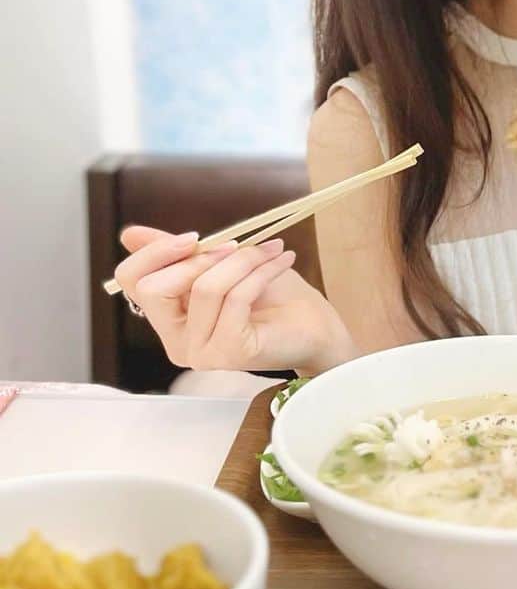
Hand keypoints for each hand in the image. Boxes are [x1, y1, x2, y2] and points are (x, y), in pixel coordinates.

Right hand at [113, 226, 355, 375]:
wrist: (315, 323)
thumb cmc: (271, 294)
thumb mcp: (220, 262)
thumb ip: (177, 252)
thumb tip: (128, 234)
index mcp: (168, 318)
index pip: (131, 282)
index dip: (155, 252)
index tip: (193, 237)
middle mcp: (176, 342)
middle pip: (156, 288)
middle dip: (198, 258)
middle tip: (236, 244)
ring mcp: (201, 352)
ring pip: (204, 288)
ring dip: (243, 259)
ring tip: (271, 249)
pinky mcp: (230, 354)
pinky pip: (236, 299)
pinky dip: (260, 272)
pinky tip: (281, 260)